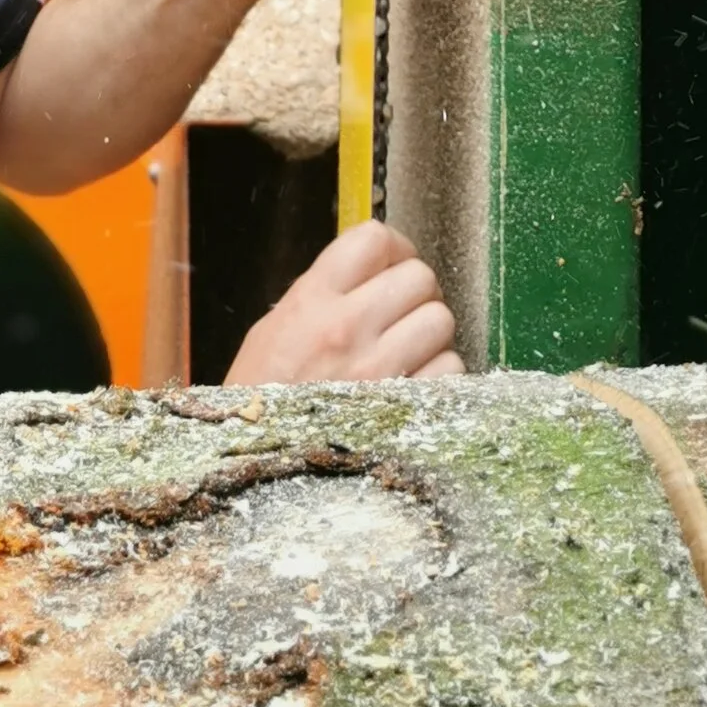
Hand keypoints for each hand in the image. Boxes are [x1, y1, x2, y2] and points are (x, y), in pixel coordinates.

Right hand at [224, 220, 461, 385]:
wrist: (254, 466)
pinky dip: (439, 375)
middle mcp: (347, 327)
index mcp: (311, 301)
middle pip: (419, 276)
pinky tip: (413, 386)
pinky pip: (451, 368)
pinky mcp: (408, 408)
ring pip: (441, 319)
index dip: (393, 248)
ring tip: (405, 353)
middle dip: (414, 293)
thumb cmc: (259, 399)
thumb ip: (321, 295)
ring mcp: (380, 369)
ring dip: (429, 334)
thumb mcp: (272, 331)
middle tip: (399, 315)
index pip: (373, 240)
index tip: (390, 266)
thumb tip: (370, 273)